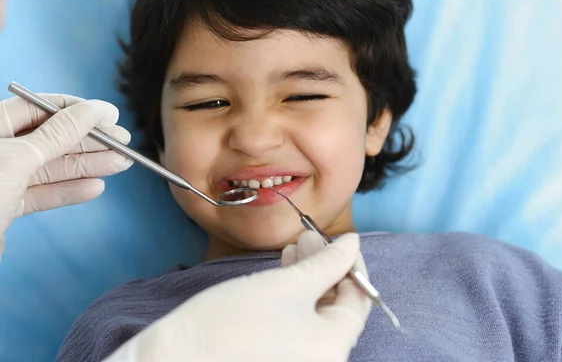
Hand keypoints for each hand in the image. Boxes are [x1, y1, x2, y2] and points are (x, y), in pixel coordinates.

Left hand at [0, 94, 132, 259]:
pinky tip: (95, 188)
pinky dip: (69, 192)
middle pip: (50, 137)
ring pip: (50, 167)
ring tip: (120, 164)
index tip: (110, 115)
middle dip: (89, 141)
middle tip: (123, 143)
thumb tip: (93, 111)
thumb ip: (58, 134)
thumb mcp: (17, 158)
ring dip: (87, 166)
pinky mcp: (3, 206)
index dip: (77, 109)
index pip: (39, 107)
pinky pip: (42, 194)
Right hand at [105, 231, 371, 361]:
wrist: (175, 359)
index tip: (340, 238)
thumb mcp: (286, 284)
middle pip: (337, 308)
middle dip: (325, 268)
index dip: (352, 264)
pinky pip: (298, 327)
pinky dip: (295, 298)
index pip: (359, 300)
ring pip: (315, 315)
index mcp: (334, 349)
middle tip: (308, 237)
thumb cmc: (233, 320)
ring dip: (308, 279)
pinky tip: (283, 272)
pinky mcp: (278, 361)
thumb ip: (328, 262)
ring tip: (293, 248)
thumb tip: (353, 243)